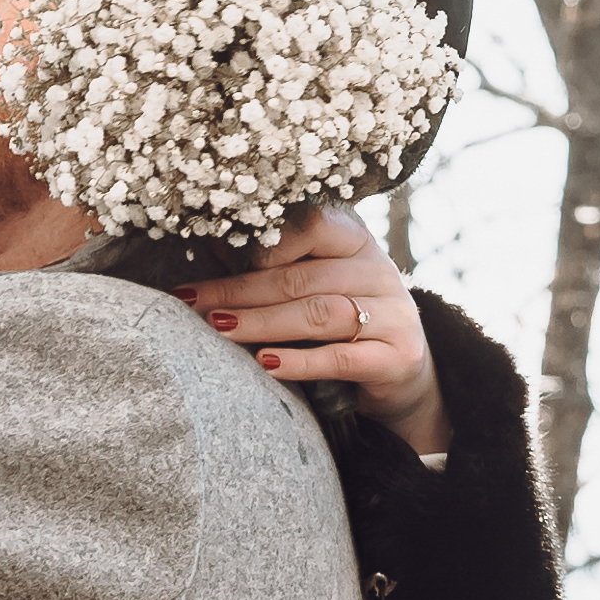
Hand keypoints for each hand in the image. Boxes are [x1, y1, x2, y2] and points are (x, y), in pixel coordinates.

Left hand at [191, 206, 445, 461]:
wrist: (404, 373)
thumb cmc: (345, 324)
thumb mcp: (324, 286)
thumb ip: (284, 272)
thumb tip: (212, 259)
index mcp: (356, 243)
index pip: (313, 226)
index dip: (266, 241)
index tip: (217, 254)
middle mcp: (379, 272)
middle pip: (302, 278)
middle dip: (242, 291)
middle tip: (195, 302)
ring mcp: (394, 315)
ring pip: (320, 314)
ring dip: (262, 322)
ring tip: (220, 328)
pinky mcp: (398, 357)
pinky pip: (342, 358)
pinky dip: (300, 361)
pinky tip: (266, 363)